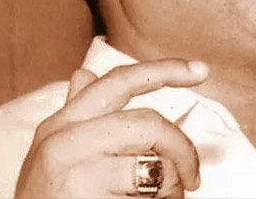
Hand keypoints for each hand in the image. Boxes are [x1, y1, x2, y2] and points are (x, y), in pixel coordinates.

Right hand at [14, 59, 208, 197]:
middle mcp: (64, 141)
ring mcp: (75, 170)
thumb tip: (83, 73)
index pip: (119, 82)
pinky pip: (149, 194)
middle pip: (149, 123)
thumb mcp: (55, 155)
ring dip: (172, 187)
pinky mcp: (88, 196)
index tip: (201, 70)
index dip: (165, 70)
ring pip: (156, 163)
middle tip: (191, 178)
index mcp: (59, 124)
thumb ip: (78, 117)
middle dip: (182, 149)